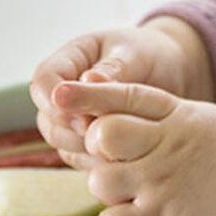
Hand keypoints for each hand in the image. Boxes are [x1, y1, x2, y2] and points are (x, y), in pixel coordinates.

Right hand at [30, 19, 212, 168]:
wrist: (172, 71)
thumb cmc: (152, 54)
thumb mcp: (135, 55)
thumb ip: (112, 69)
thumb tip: (88, 81)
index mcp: (70, 59)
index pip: (44, 81)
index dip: (55, 101)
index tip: (82, 114)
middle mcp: (64, 92)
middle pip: (48, 118)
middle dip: (71, 130)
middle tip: (101, 135)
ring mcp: (73, 118)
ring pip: (61, 142)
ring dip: (83, 148)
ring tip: (116, 148)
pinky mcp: (87, 140)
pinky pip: (80, 157)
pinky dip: (96, 161)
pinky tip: (121, 159)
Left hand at [50, 79, 215, 215]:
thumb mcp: (211, 121)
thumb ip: (173, 116)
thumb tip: (139, 113)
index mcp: (179, 117)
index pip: (124, 96)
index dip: (88, 93)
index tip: (59, 93)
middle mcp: (165, 147)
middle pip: (102, 134)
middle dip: (96, 143)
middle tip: (111, 156)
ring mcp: (160, 185)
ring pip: (100, 179)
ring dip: (107, 186)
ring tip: (129, 191)